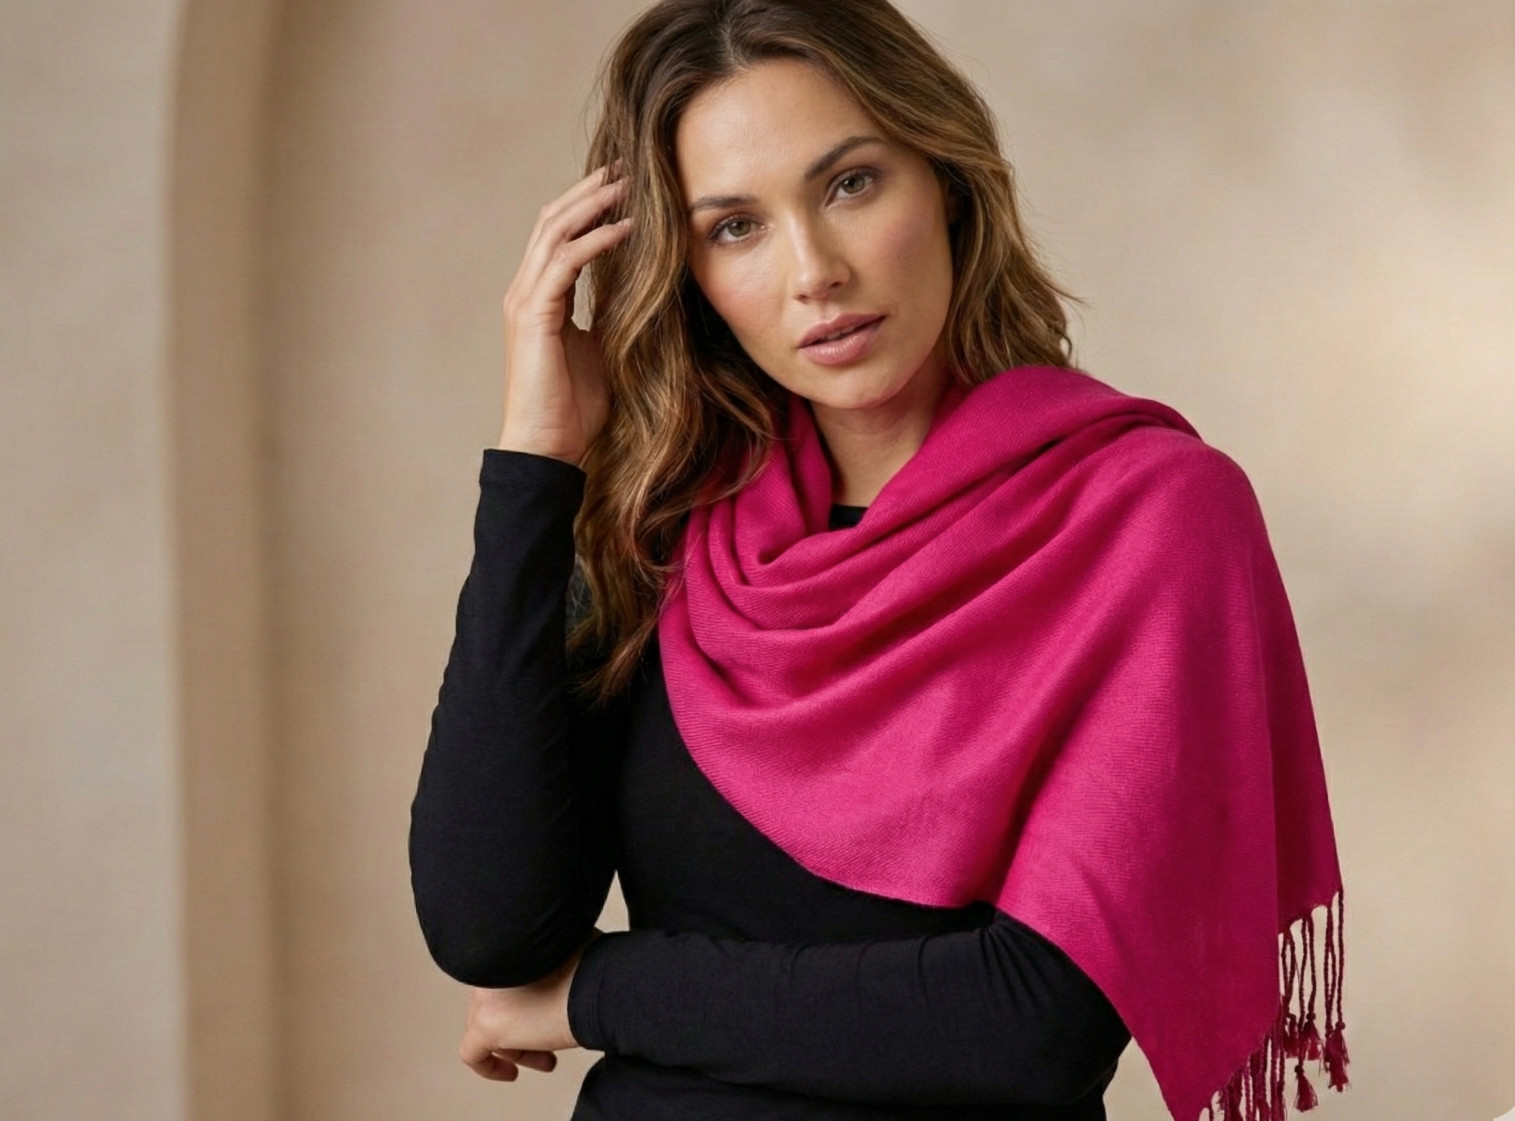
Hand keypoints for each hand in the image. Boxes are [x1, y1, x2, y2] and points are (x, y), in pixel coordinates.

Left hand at [458, 927, 603, 1081]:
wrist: (596, 987)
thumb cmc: (592, 969)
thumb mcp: (570, 949)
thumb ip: (555, 957)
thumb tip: (564, 968)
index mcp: (509, 945)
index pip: (508, 979)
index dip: (527, 1000)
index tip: (545, 1013)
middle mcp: (490, 969)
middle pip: (499, 1005)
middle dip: (525, 1027)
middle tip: (549, 1039)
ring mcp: (486, 996)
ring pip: (490, 1026)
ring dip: (519, 1045)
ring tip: (546, 1059)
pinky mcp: (485, 1024)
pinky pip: (473, 1052)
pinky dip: (489, 1066)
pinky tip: (510, 1073)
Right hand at [499, 161, 633, 467]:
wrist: (547, 447)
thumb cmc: (574, 408)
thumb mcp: (603, 350)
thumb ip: (613, 317)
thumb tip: (646, 297)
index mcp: (540, 296)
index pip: (560, 234)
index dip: (589, 206)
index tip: (626, 185)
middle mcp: (527, 290)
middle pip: (554, 220)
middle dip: (591, 190)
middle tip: (628, 166)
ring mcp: (526, 300)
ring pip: (556, 232)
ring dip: (594, 204)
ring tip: (628, 184)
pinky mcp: (534, 315)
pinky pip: (566, 263)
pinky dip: (597, 240)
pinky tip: (627, 228)